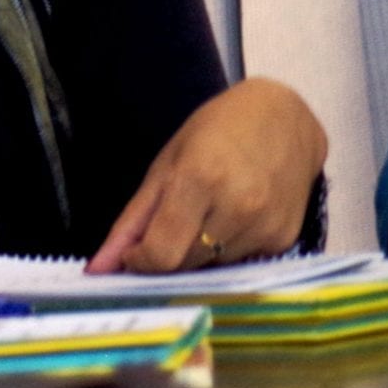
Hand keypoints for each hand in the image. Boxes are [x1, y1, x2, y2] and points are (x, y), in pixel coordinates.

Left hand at [89, 77, 326, 273]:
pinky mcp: (287, 240)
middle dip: (167, 256)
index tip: (133, 255)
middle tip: (168, 228)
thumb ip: (133, 220)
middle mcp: (237, 208)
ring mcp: (266, 227)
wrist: (286, 119)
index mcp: (198, 180)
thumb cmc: (216, 131)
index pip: (162, 253)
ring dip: (198, 254)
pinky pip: (243, 265)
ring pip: (213, 268)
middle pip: (186, 265)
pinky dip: (227, 252)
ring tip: (206, 214)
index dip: (140, 263)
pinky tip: (232, 219)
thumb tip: (100, 267)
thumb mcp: (164, 165)